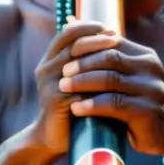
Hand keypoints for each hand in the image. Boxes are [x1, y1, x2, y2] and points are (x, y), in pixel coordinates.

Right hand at [31, 17, 116, 154]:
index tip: (108, 28)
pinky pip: (78, 87)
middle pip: (71, 45)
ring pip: (74, 63)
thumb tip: (111, 35)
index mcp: (50, 60)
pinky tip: (114, 78)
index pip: (67, 34)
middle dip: (95, 39)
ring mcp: (49, 85)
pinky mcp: (55, 102)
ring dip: (97, 56)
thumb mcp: (78, 79)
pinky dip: (96, 81)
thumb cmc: (73, 104)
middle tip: (115, 38)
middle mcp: (46, 69)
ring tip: (117, 55)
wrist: (55, 137)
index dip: (87, 28)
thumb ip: (87, 59)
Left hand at [59, 33, 163, 156]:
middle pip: (108, 57)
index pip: (111, 42)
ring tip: (63, 87)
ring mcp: (150, 89)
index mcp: (145, 56)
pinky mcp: (147, 110)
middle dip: (82, 63)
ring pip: (109, 78)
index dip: (87, 45)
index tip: (66, 53)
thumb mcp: (135, 78)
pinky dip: (92, 105)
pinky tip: (76, 109)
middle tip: (62, 71)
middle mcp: (150, 68)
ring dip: (82, 82)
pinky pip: (114, 103)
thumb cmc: (145, 103)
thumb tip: (84, 42)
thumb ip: (116, 64)